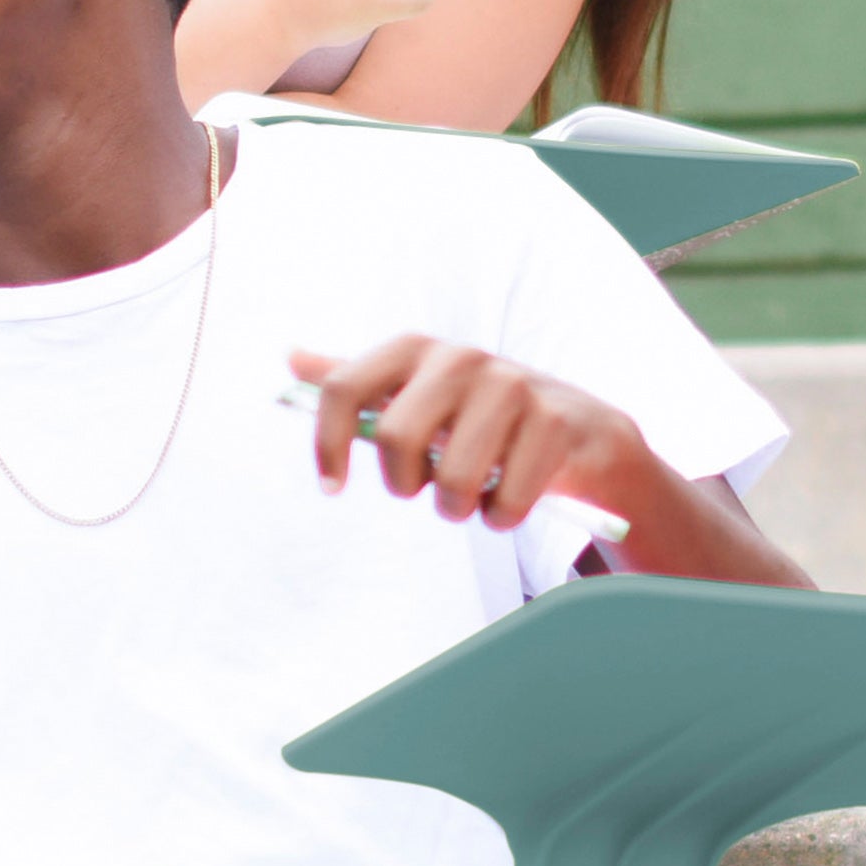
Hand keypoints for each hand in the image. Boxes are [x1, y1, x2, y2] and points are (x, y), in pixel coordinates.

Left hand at [289, 334, 644, 531]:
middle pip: (396, 438)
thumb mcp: (415, 394)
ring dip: (457, 507)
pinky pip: (504, 502)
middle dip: (405, 482)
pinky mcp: (552, 422)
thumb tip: (290, 357)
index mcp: (415, 349)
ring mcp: (512, 385)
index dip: (327, 443)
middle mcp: (460, 357)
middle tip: (424, 487)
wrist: (575, 427)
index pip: (344, 387)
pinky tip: (510, 497)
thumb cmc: (477, 418)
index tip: (331, 488)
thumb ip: (357, 382)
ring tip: (471, 495)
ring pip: (452, 480)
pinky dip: (502, 517)